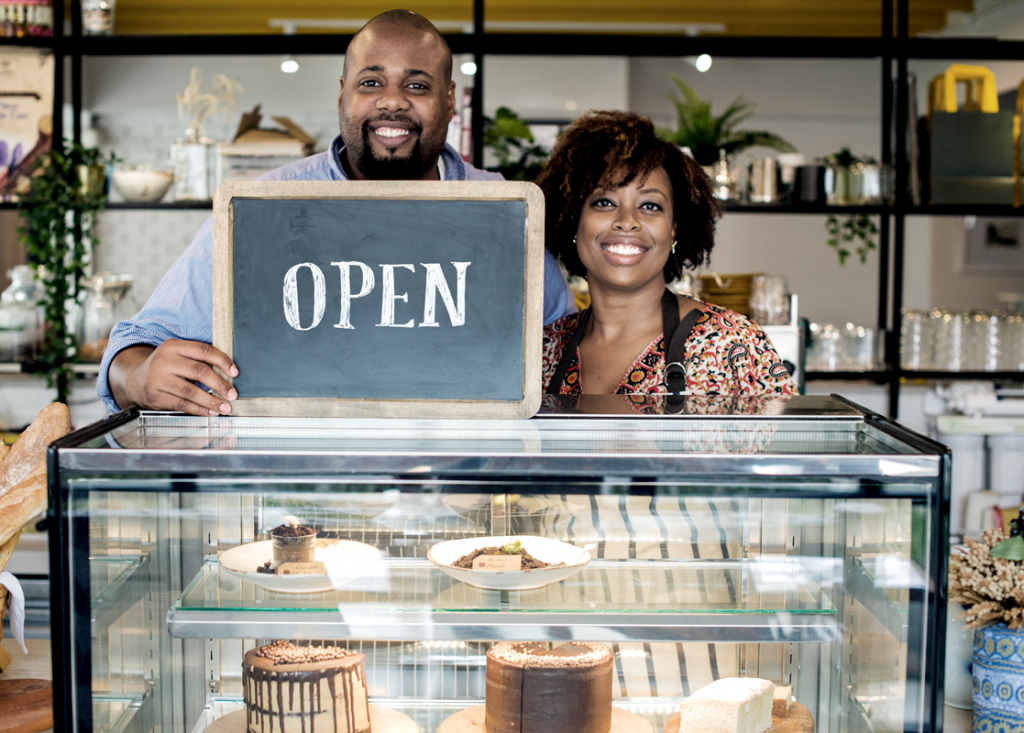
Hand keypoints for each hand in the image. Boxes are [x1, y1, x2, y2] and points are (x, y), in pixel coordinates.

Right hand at [110, 340, 238, 416]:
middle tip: (233, 394)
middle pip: (198, 371)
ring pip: (191, 391)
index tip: (235, 372)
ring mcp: (157, 379)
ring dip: (211, 401)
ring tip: (225, 407)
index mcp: (173, 346)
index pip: (203, 350)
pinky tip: (211, 412)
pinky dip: (199, 410)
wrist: (134, 379)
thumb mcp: (177, 355)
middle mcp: (164, 361)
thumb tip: (229, 372)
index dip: (222, 361)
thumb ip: (198, 359)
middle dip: (219, 384)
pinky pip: (182, 404)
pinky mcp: (155, 397)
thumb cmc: (165, 367)